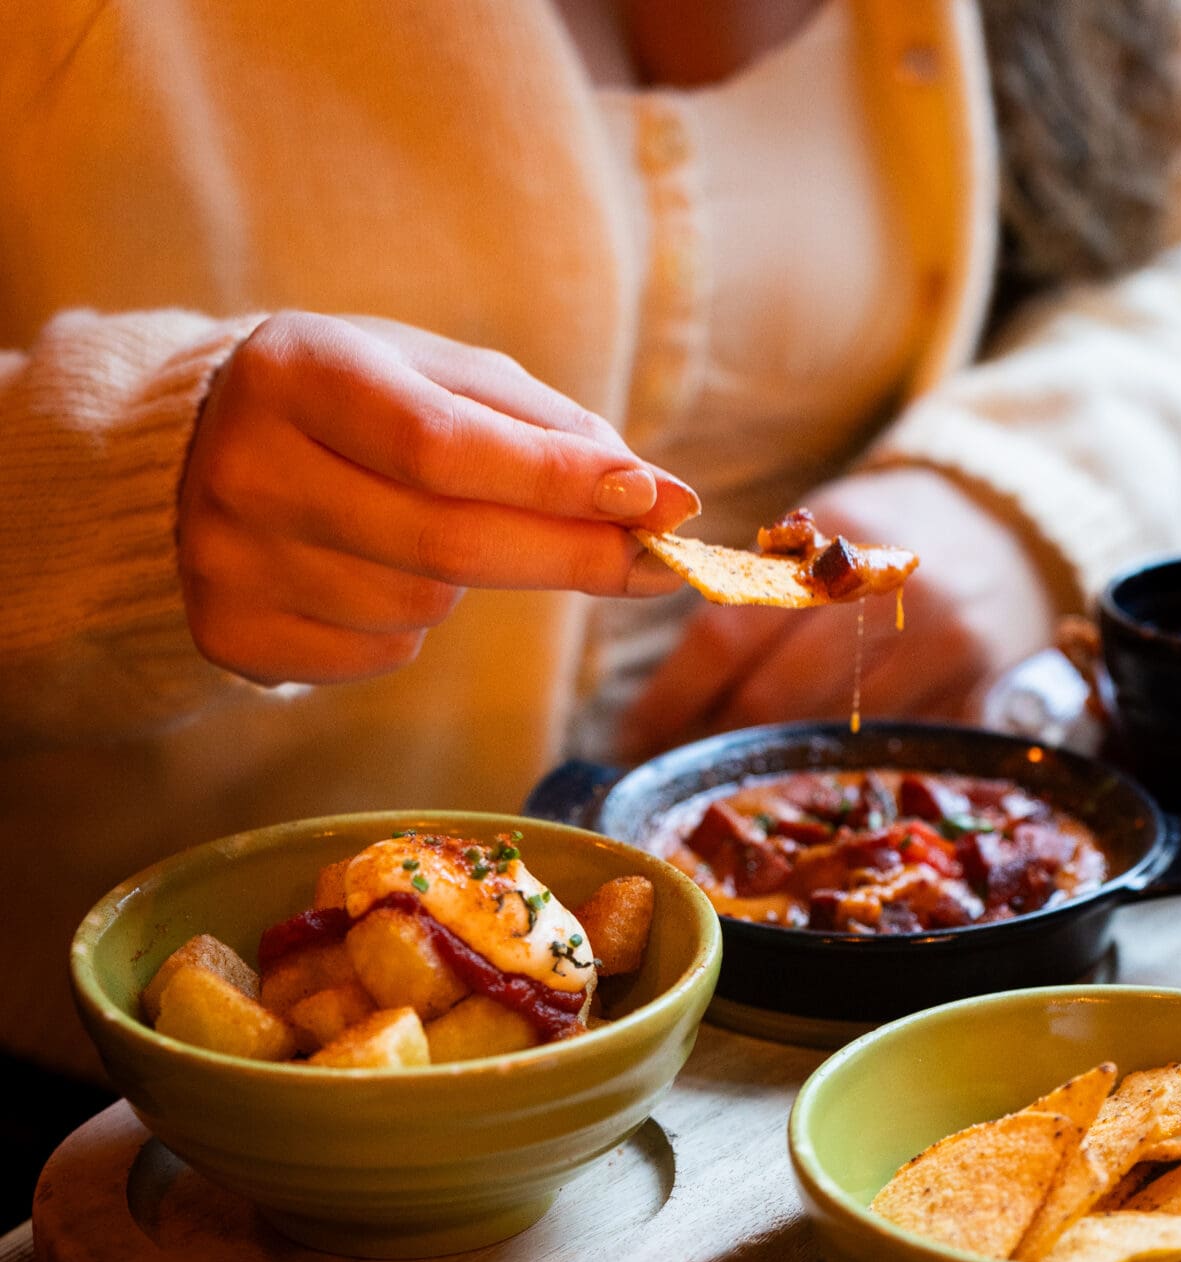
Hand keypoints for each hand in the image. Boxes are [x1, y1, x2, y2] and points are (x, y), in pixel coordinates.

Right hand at [178, 313, 697, 685]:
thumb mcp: (440, 379)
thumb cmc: (357, 407)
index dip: (555, 481)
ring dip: (462, 585)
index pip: (443, 444)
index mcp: (297, 369)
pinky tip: (368, 574)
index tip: (654, 500)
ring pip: (417, 609)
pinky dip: (405, 628)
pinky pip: (377, 656)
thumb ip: (547, 430)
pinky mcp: (231, 632)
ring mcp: (227, 558)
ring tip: (419, 531)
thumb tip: (661, 500)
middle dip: (567, 555)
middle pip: (445, 543)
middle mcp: (246, 465)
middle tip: (652, 561)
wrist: (200, 451)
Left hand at [618, 466, 1059, 756]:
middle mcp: (887, 595)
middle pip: (771, 696)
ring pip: (826, 731)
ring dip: (766, 759)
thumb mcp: (819, 529)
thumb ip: (755, 591)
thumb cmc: (886, 532)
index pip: (728, 632)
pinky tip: (802, 771)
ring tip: (725, 772)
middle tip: (674, 765)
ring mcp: (938, 649)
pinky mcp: (972, 695)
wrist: (1008, 524)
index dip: (673, 696)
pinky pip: (885, 748)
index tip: (633, 736)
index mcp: (831, 540)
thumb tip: (670, 681)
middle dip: (711, 739)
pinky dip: (835, 763)